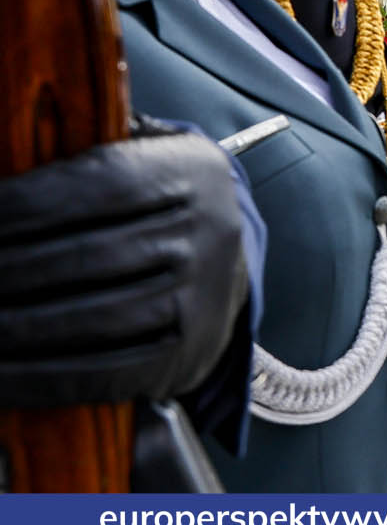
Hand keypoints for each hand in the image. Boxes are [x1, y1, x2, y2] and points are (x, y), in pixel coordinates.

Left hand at [0, 120, 246, 408]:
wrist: (227, 270)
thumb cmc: (155, 210)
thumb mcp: (144, 158)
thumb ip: (86, 151)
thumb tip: (9, 146)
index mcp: (193, 172)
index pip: (99, 184)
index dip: (24, 204)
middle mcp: (209, 232)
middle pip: (87, 256)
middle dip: (5, 270)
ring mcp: (202, 299)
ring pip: (92, 319)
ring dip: (12, 326)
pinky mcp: (185, 356)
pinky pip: (101, 372)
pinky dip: (37, 378)